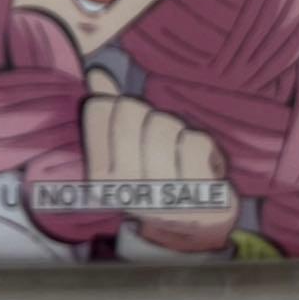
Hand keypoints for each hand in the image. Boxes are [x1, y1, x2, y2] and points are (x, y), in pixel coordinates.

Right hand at [82, 69, 238, 252]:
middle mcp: (123, 187)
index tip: (132, 126)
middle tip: (158, 143)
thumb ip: (110, 113)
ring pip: (165, 125)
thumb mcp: (127, 150)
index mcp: (98, 175)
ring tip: (178, 156)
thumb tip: (96, 76)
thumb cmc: (157, 176)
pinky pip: (197, 142)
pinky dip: (202, 146)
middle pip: (132, 112)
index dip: (120, 106)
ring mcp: (159, 194)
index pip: (99, 109)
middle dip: (149, 118)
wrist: (194, 223)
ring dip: (177, 133)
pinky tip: (199, 167)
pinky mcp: (196, 196)